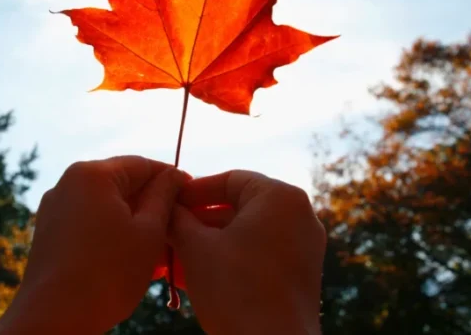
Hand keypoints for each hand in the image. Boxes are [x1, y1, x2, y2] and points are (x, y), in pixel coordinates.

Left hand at [0, 156, 187, 333]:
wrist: (55, 317)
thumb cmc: (109, 273)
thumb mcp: (149, 231)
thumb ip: (164, 196)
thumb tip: (173, 175)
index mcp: (92, 175)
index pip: (143, 165)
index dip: (171, 179)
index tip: (193, 195)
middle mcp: (68, 183)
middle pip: (122, 185)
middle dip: (152, 205)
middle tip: (178, 228)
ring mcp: (55, 208)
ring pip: (106, 207)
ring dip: (134, 223)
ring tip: (158, 250)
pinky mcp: (49, 233)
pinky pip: (89, 224)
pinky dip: (112, 234)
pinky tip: (131, 259)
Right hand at [170, 170, 325, 334]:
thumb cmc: (234, 290)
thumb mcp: (196, 247)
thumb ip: (178, 218)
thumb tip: (166, 205)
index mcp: (280, 197)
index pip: (230, 179)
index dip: (194, 190)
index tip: (169, 202)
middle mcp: (300, 215)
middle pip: (240, 206)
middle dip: (200, 219)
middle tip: (169, 229)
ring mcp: (304, 245)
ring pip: (248, 232)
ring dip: (211, 240)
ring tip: (177, 254)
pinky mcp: (301, 273)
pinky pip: (260, 253)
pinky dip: (231, 256)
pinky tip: (198, 272)